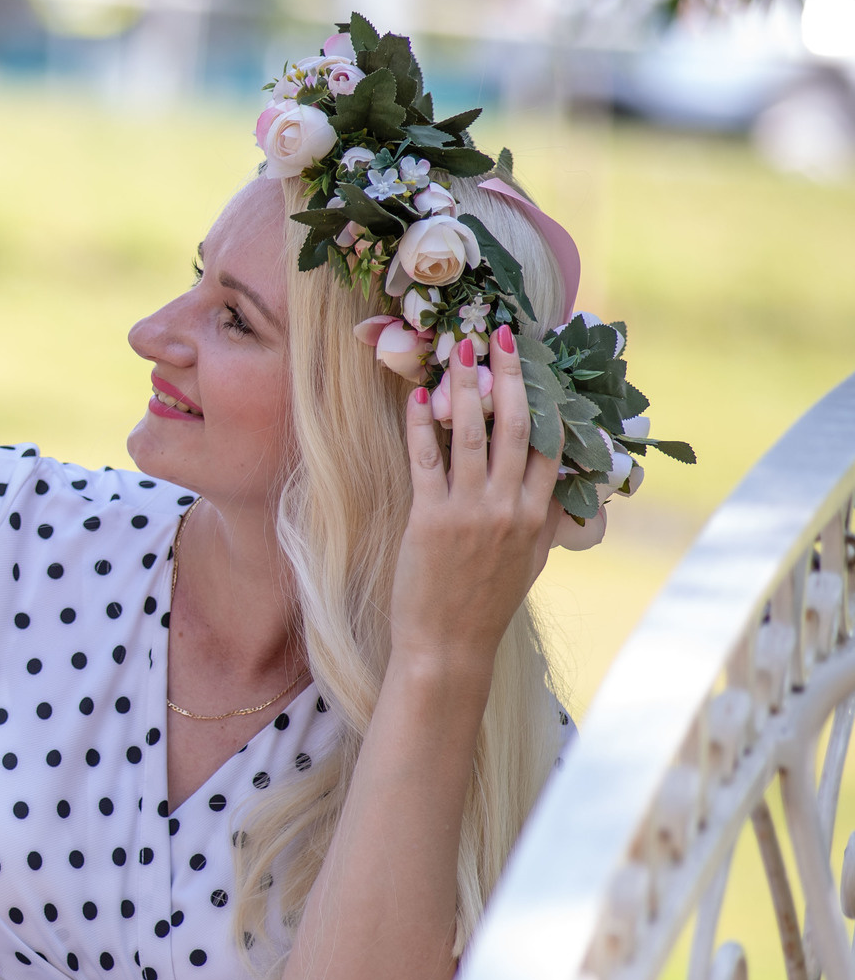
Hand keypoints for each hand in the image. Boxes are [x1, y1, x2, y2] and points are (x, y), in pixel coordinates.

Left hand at [390, 328, 558, 666]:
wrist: (451, 645)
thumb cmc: (487, 603)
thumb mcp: (531, 560)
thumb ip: (546, 519)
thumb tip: (563, 486)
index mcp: (538, 516)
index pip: (552, 445)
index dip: (548, 399)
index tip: (542, 362)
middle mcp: (510, 508)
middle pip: (517, 428)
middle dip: (510, 376)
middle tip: (502, 334)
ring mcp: (471, 512)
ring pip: (473, 437)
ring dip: (467, 388)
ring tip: (460, 349)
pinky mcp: (431, 520)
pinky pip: (426, 462)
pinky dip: (422, 427)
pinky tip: (417, 398)